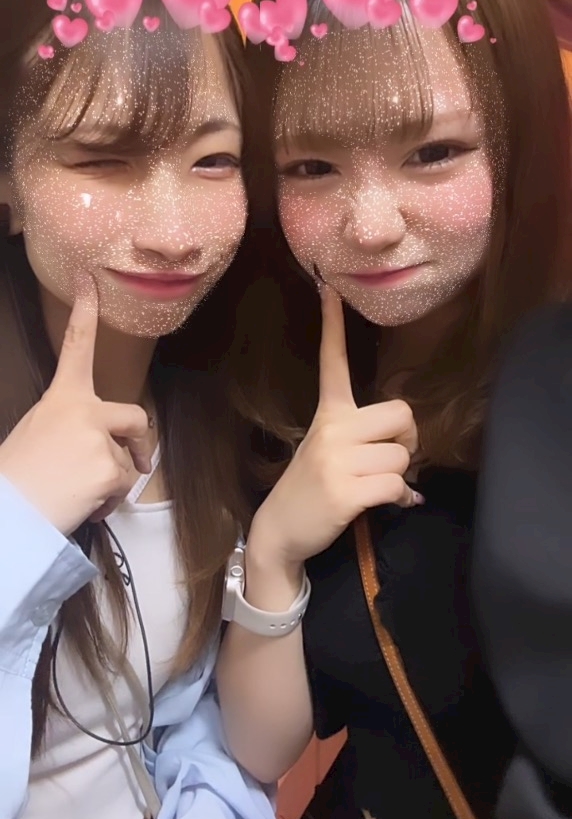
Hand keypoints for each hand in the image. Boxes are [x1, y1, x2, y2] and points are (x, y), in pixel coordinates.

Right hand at [0, 275, 152, 534]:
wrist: (8, 513)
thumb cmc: (19, 475)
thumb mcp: (41, 432)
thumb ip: (74, 425)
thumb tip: (106, 445)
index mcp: (62, 397)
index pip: (76, 346)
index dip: (85, 312)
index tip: (90, 280)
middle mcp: (85, 410)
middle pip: (135, 416)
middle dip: (141, 443)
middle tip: (141, 462)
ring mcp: (99, 437)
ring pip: (128, 461)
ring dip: (113, 481)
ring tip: (77, 493)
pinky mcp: (110, 467)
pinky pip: (124, 486)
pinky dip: (109, 502)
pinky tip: (84, 507)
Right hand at [248, 286, 419, 570]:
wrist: (281, 530)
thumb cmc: (313, 487)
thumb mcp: (329, 452)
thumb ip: (365, 440)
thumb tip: (412, 457)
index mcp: (328, 413)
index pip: (332, 361)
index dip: (332, 325)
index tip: (330, 288)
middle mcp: (332, 429)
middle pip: (402, 415)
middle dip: (408, 441)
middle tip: (390, 459)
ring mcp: (336, 459)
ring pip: (403, 456)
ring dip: (400, 478)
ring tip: (376, 487)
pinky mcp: (345, 490)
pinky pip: (397, 486)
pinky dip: (401, 499)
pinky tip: (387, 505)